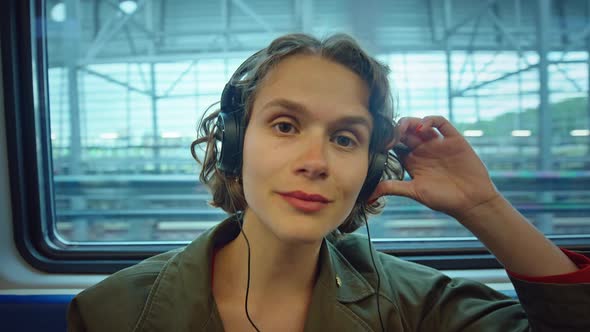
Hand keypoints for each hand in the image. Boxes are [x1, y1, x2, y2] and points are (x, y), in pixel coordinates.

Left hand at [369, 116, 500, 221]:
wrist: (471, 201)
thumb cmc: (443, 200)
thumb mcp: (414, 192)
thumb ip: (392, 188)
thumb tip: (368, 196)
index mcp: (412, 161)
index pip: (395, 144)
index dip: (387, 141)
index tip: (381, 144)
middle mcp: (423, 150)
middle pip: (405, 132)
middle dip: (396, 129)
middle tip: (391, 134)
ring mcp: (438, 143)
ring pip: (420, 124)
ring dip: (410, 122)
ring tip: (404, 128)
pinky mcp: (453, 139)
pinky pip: (441, 123)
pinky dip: (430, 120)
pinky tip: (422, 127)